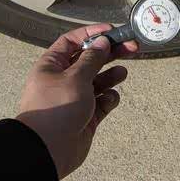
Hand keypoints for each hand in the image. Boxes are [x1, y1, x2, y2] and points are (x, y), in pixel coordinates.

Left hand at [17, 25, 137, 179]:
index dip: (91, 33)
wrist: (48, 150)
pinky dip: (108, 99)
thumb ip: (92, 59)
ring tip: (122, 74)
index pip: (72, 41)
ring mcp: (76, 98)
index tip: (112, 30)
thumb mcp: (75, 77)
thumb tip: (102, 41)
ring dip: (111, 76)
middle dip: (109, 53)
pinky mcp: (87, 116)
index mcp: (53, 65)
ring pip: (98, 81)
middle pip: (90, 59)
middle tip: (131, 47)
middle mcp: (63, 79)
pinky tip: (109, 101)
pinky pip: (102, 102)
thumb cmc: (57, 106)